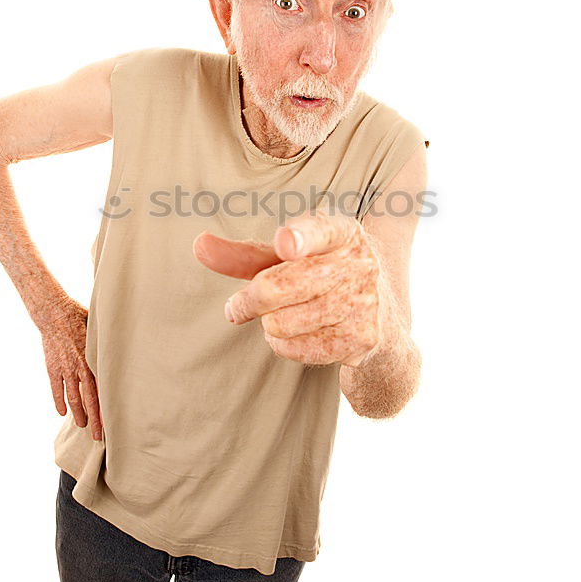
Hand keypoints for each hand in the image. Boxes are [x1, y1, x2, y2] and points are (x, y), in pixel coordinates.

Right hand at [39, 297, 103, 440]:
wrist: (54, 313)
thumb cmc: (80, 317)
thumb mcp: (99, 331)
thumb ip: (108, 345)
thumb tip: (126, 348)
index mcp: (94, 361)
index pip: (102, 391)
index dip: (106, 408)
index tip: (111, 422)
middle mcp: (80, 368)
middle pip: (88, 400)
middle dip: (94, 420)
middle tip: (98, 436)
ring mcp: (64, 370)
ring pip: (72, 398)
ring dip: (77, 414)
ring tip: (82, 425)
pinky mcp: (52, 368)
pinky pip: (56, 389)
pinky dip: (59, 402)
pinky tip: (62, 412)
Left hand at [192, 207, 382, 366]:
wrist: (382, 321)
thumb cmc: (322, 277)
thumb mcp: (291, 259)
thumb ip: (245, 254)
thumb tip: (198, 245)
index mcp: (342, 231)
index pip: (318, 231)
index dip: (299, 237)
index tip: (285, 243)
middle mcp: (359, 262)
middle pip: (279, 286)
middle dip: (249, 300)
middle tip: (236, 306)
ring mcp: (364, 302)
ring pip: (281, 322)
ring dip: (270, 324)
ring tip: (286, 316)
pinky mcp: (362, 339)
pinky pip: (296, 349)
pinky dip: (285, 346)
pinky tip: (301, 335)